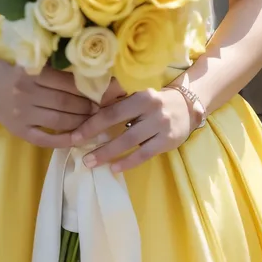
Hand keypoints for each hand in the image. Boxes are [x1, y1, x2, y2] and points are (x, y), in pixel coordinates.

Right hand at [0, 54, 96, 147]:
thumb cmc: (14, 72)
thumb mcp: (31, 64)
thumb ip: (54, 69)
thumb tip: (88, 77)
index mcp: (31, 73)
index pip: (65, 83)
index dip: (85, 89)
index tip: (101, 91)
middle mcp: (26, 94)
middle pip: (64, 102)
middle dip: (87, 106)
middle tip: (102, 107)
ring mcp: (22, 115)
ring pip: (59, 121)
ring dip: (80, 122)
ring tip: (94, 120)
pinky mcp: (19, 131)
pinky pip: (45, 139)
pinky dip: (63, 140)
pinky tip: (78, 139)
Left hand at [67, 85, 194, 171]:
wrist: (186, 106)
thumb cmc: (154, 100)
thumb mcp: (138, 93)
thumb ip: (118, 100)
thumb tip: (90, 110)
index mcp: (139, 94)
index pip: (111, 110)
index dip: (91, 124)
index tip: (75, 135)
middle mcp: (151, 107)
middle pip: (118, 126)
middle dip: (96, 141)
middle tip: (80, 154)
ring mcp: (160, 125)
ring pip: (130, 142)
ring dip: (108, 154)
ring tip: (91, 163)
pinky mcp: (168, 141)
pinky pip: (144, 154)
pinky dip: (128, 162)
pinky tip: (114, 168)